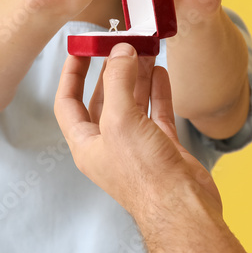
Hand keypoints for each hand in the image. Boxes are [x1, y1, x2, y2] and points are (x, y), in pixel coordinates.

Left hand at [54, 43, 221, 220]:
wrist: (183, 208)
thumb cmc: (144, 174)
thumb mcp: (121, 120)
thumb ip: (118, 81)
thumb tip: (121, 52)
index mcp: (87, 145)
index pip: (68, 103)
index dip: (71, 75)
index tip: (79, 49)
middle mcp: (109, 145)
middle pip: (103, 99)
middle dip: (111, 71)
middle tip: (119, 44)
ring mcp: (137, 146)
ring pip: (132, 102)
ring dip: (136, 76)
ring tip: (144, 49)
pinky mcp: (162, 147)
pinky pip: (156, 112)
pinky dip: (157, 91)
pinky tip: (160, 71)